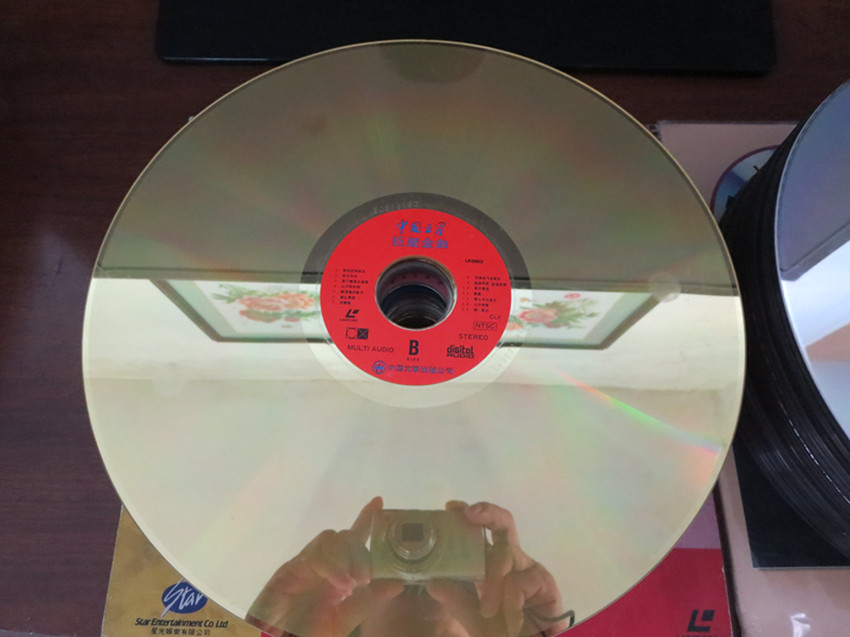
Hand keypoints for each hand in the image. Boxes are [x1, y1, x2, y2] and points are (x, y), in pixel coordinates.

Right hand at [246, 497, 403, 636]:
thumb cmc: (307, 633)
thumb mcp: (344, 620)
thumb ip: (368, 601)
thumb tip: (398, 583)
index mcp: (338, 573)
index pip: (354, 540)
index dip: (365, 520)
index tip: (379, 502)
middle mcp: (324, 564)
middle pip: (346, 536)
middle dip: (360, 552)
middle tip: (366, 579)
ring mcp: (306, 564)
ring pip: (331, 539)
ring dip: (346, 558)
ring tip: (352, 585)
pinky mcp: (289, 570)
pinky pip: (314, 556)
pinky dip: (331, 567)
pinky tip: (340, 585)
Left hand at [427, 502, 570, 636]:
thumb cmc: (504, 631)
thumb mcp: (474, 617)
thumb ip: (457, 599)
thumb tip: (432, 581)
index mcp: (492, 564)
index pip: (481, 532)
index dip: (469, 515)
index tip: (452, 507)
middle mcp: (511, 560)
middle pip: (503, 524)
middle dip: (487, 513)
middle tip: (469, 514)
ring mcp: (529, 568)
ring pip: (505, 554)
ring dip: (493, 581)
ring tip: (487, 610)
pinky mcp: (545, 582)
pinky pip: (519, 581)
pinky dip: (511, 601)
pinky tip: (512, 619)